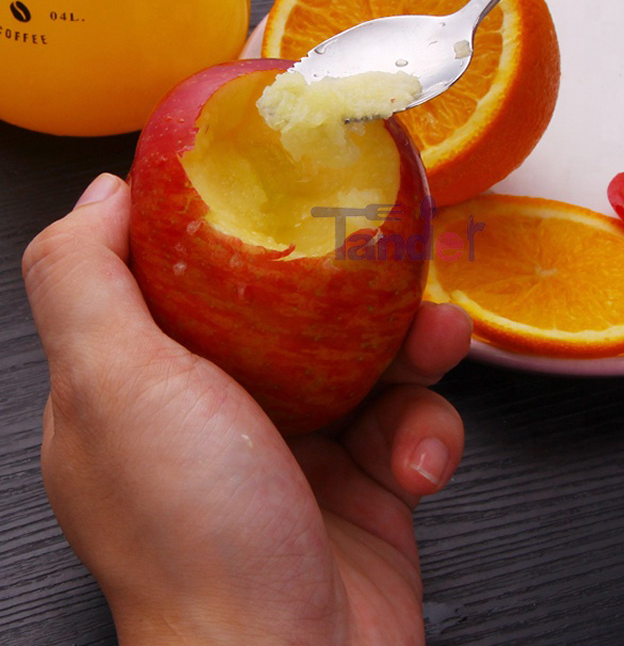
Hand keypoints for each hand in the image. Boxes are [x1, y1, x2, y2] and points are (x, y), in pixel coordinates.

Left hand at [23, 173, 470, 645]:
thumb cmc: (197, 539)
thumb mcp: (113, 385)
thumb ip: (83, 277)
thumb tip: (103, 196)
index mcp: (151, 379)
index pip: (190, 272)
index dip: (234, 225)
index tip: (276, 187)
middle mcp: (222, 408)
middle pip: (297, 306)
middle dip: (354, 279)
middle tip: (391, 260)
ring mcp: (299, 442)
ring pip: (371, 355)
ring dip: (417, 347)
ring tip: (437, 345)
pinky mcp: (366, 477)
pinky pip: (411, 420)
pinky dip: (427, 435)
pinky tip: (415, 465)